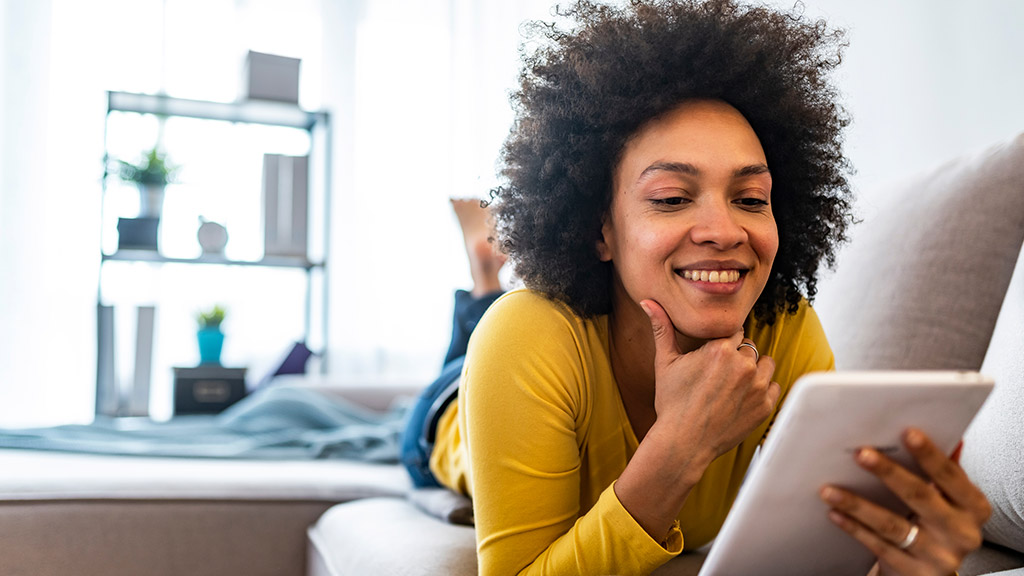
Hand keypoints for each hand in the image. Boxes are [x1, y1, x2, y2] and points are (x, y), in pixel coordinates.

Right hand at [641, 299, 779, 459]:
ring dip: (753, 370)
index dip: (723, 343)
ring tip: (732, 385)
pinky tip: (741, 398)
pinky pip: (773, 386)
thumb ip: (661, 328)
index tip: (713, 358)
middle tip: (718, 376)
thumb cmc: (671, 403)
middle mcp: (743, 365)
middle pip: (748, 346)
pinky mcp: (765, 406)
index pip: (734, 331)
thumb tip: (647, 301)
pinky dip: (761, 390)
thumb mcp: (664, 363)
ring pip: (765, 363)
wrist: (683, 443)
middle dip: (736, 356)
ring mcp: (757, 387)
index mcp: (720, 349)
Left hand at [820, 428, 991, 575]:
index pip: (951, 476)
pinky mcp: (914, 573)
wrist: (932, 571)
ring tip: (829, 489)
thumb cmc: (937, 524)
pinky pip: (879, 547)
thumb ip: (943, 470)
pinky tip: (835, 513)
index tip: (907, 433)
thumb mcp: (948, 499)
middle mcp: (961, 533)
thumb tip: (946, 433)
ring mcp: (938, 556)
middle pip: (920, 497)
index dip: (930, 455)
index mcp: (973, 507)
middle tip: (861, 454)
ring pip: (893, 526)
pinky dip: (855, 529)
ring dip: (858, 505)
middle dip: (889, 473)